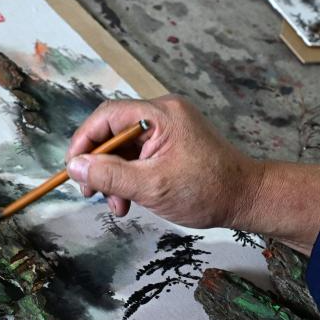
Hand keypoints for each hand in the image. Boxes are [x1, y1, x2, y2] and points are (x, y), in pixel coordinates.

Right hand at [65, 95, 262, 228]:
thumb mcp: (151, 186)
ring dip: (115, 176)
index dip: (84, 142)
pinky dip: (130, 176)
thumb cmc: (207, 191)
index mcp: (161, 114)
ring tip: (118, 206)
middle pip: (114, 132)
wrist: (247, 199)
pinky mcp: (173, 143)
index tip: (72, 168)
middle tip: (91, 192)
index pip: (107, 117)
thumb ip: (110, 175)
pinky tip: (130, 200)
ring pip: (125, 147)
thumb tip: (75, 167)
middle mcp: (164, 113)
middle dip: (100, 165)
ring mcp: (169, 128)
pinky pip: (140, 154)